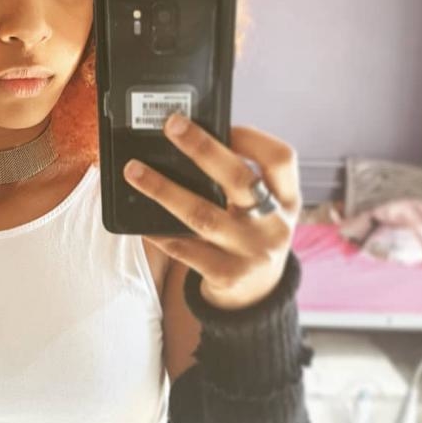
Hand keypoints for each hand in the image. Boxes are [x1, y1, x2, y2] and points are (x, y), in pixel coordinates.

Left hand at [123, 112, 301, 309]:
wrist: (256, 298)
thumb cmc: (251, 238)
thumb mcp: (263, 210)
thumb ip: (241, 183)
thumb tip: (188, 141)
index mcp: (287, 200)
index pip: (280, 158)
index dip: (251, 137)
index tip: (222, 124)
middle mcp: (274, 225)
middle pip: (239, 179)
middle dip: (202, 148)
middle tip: (171, 125)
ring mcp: (252, 253)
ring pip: (203, 215)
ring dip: (164, 189)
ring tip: (134, 171)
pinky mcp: (227, 276)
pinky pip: (186, 250)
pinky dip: (161, 233)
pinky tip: (143, 221)